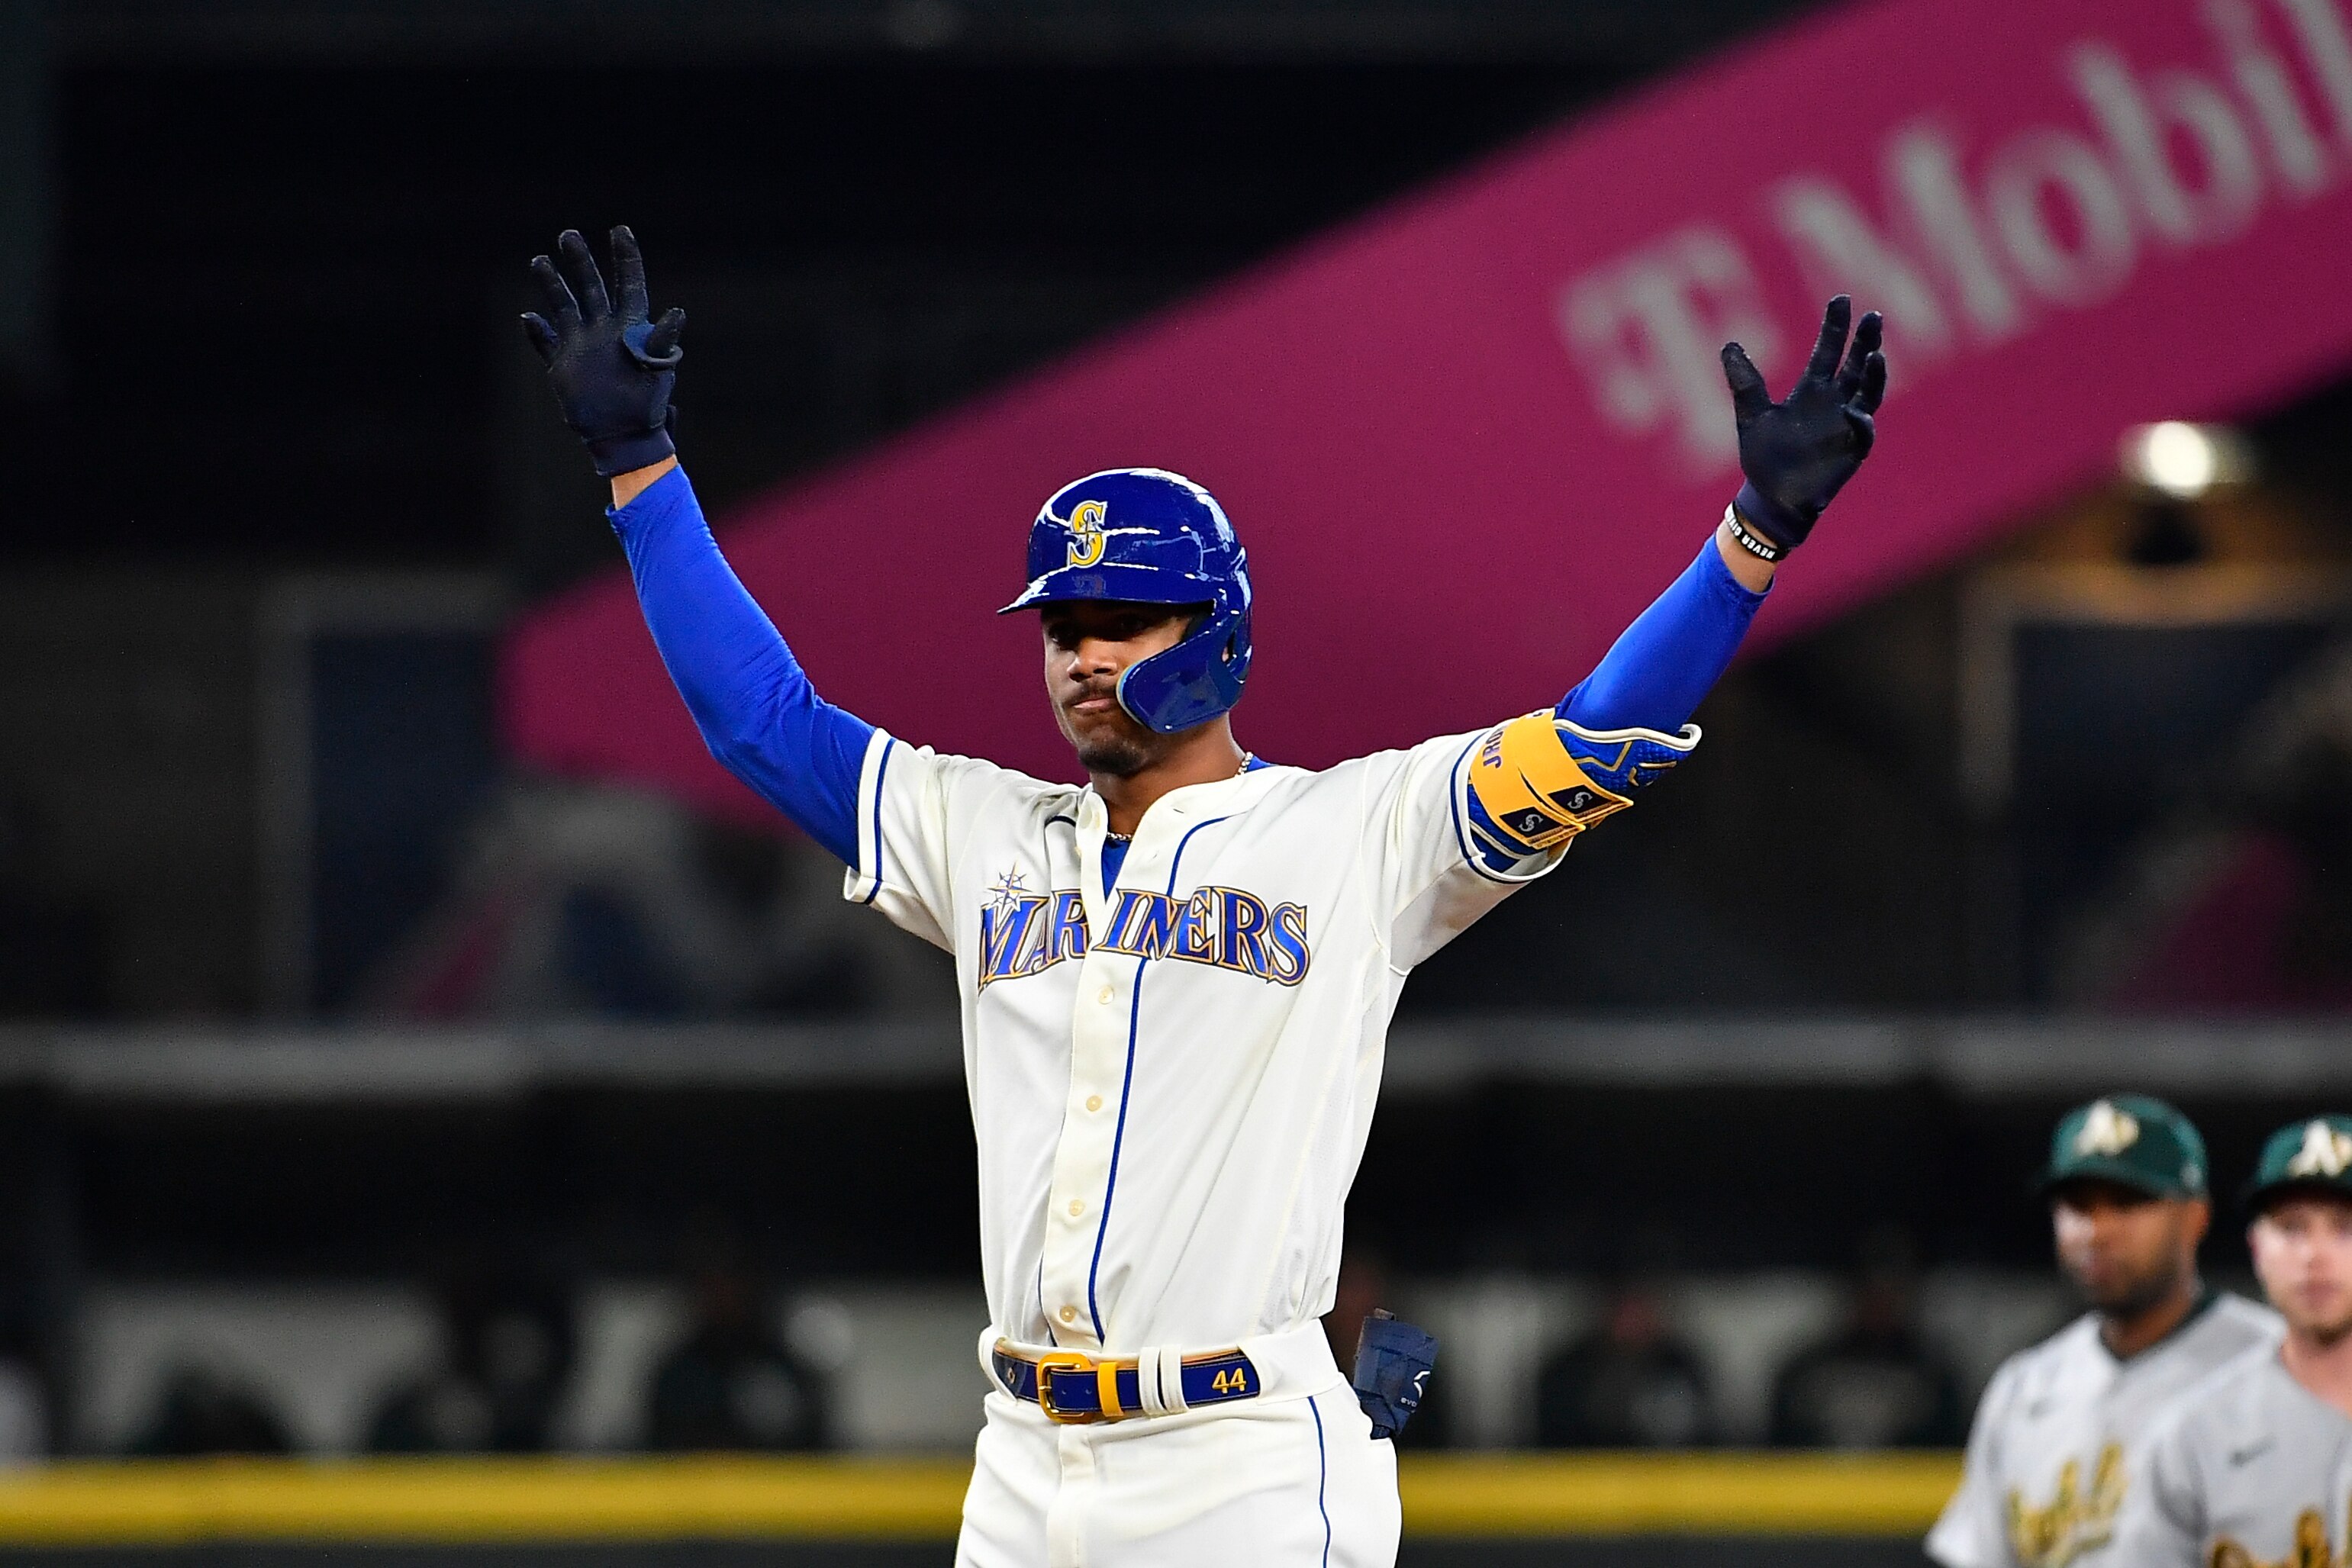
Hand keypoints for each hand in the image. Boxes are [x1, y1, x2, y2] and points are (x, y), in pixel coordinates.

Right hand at [522, 226, 685, 478]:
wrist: (624, 436)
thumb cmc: (648, 405)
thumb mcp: (658, 370)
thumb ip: (661, 341)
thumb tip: (676, 312)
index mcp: (630, 327)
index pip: (629, 283)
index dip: (626, 257)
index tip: (620, 230)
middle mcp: (604, 329)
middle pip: (591, 286)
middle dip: (580, 261)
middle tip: (569, 234)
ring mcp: (581, 345)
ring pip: (564, 305)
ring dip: (552, 284)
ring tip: (539, 260)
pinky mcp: (563, 364)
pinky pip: (545, 342)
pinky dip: (536, 330)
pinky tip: (527, 318)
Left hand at [1720, 295, 1885, 552]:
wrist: (1772, 499)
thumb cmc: (1765, 458)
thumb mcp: (1751, 416)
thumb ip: (1745, 382)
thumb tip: (1729, 345)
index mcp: (1811, 392)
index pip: (1827, 351)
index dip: (1835, 327)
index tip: (1842, 299)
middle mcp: (1834, 403)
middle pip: (1855, 365)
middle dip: (1864, 341)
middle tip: (1873, 316)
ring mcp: (1846, 426)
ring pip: (1867, 393)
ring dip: (1874, 375)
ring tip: (1876, 355)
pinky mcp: (1851, 451)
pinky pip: (1861, 433)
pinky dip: (1861, 422)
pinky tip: (1856, 412)